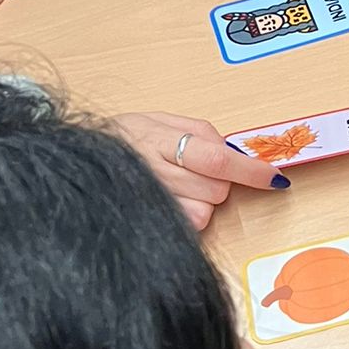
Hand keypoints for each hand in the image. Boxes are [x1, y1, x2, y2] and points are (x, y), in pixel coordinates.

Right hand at [112, 109, 287, 232]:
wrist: (74, 161)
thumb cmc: (122, 137)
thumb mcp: (159, 120)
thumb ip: (200, 132)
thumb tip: (234, 152)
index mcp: (159, 138)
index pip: (217, 159)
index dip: (250, 171)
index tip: (274, 178)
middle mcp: (152, 171)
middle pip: (216, 189)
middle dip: (218, 182)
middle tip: (195, 172)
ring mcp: (147, 201)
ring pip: (203, 212)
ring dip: (202, 202)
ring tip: (177, 187)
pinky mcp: (144, 222)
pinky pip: (185, 229)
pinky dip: (187, 218)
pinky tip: (169, 203)